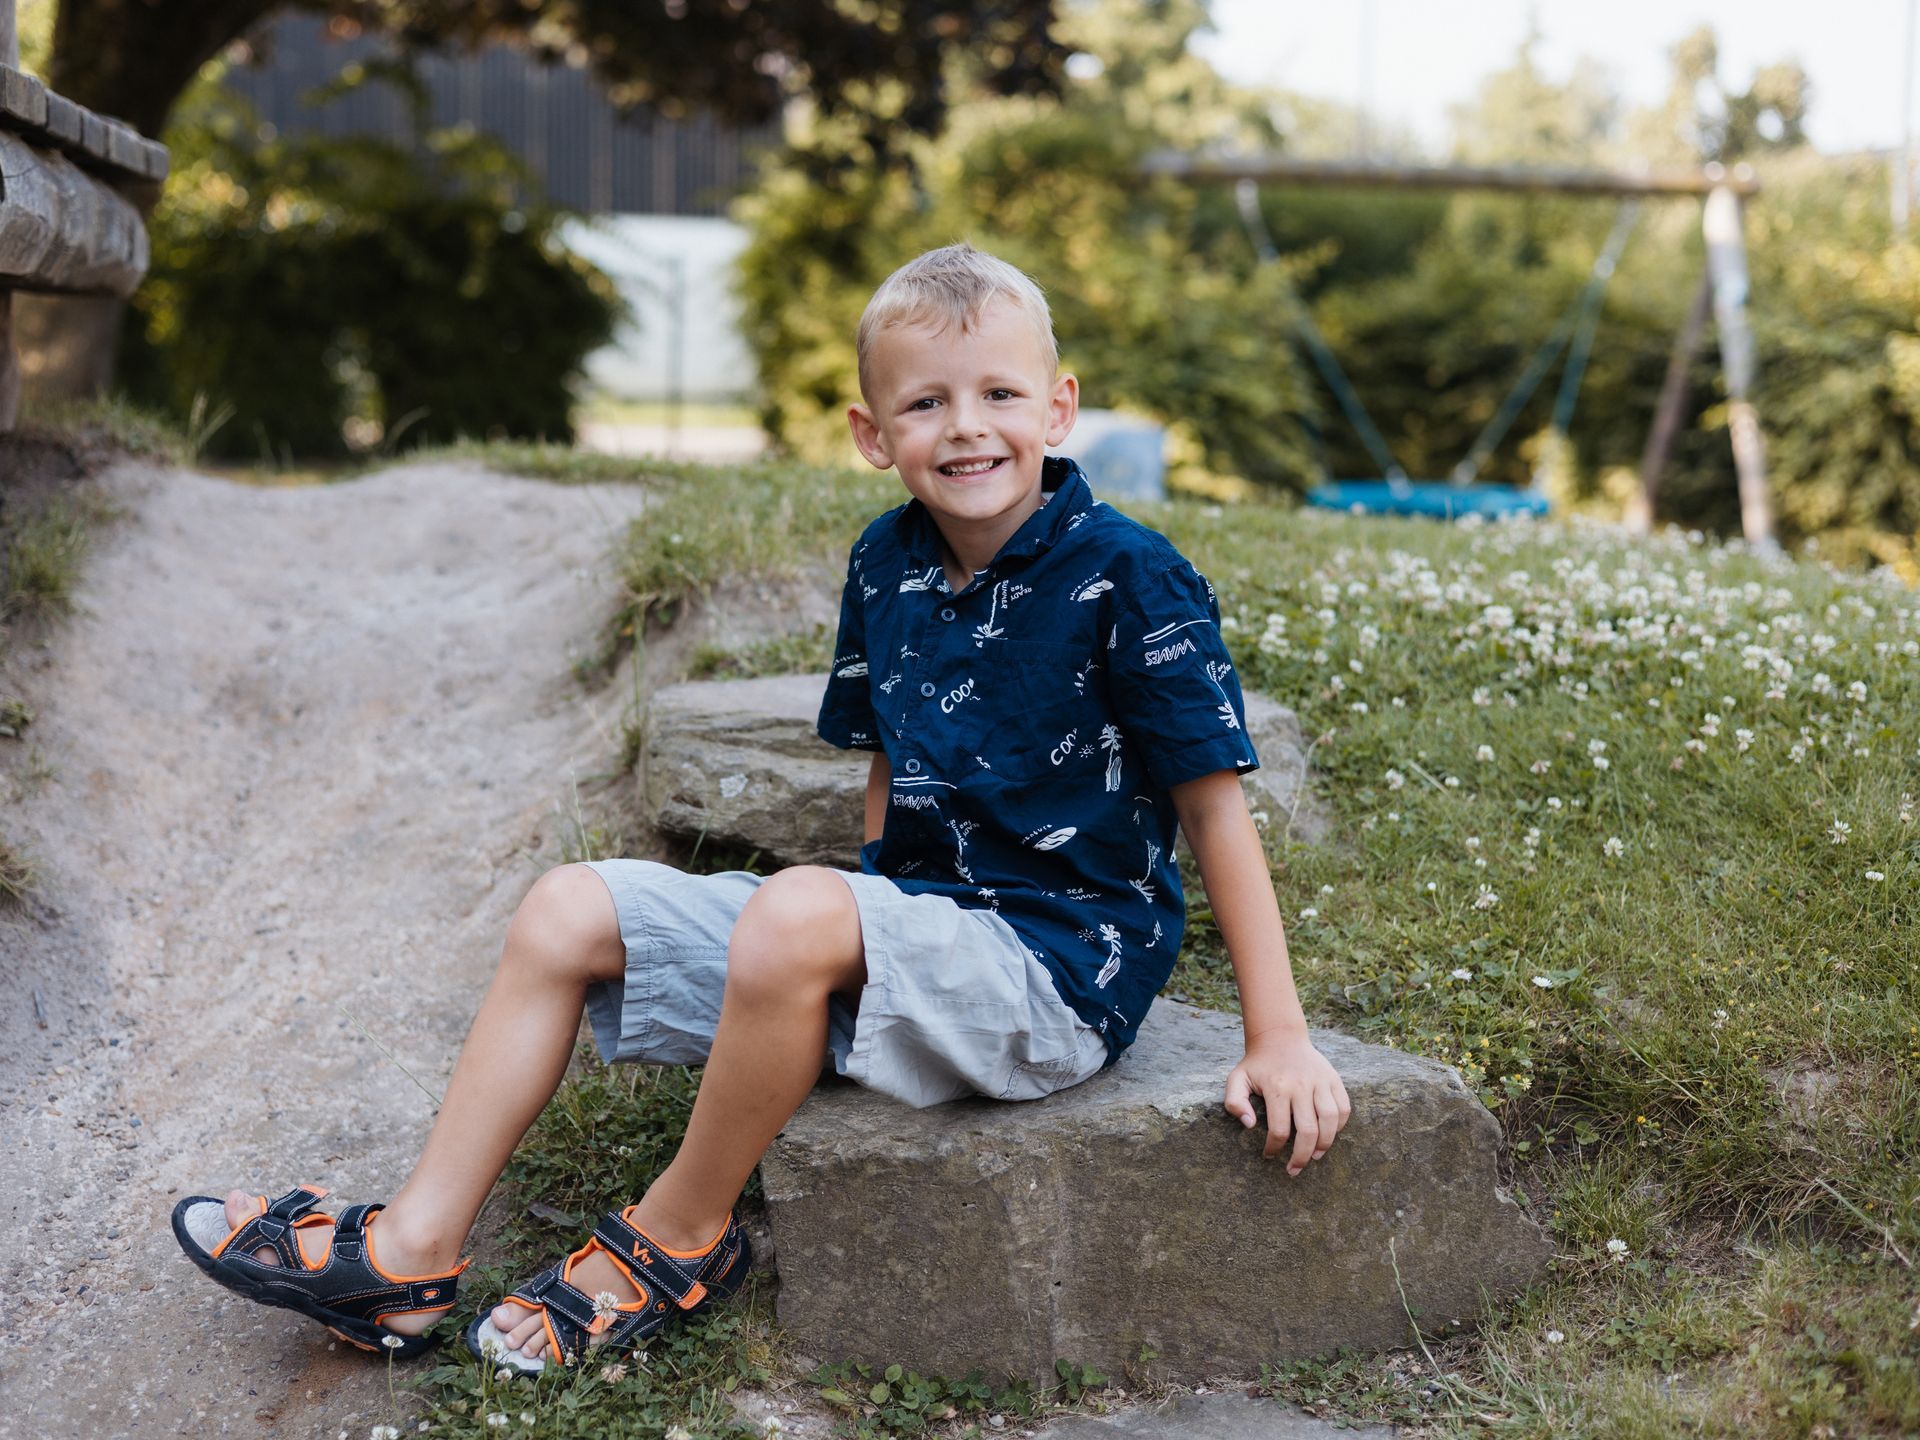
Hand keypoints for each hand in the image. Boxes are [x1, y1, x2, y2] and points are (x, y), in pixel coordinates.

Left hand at [1223, 1030, 1351, 1174]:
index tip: (1269, 1156)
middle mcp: (1301, 1085)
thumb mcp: (1237, 1079)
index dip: (1274, 1148)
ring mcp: (1320, 1081)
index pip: (1279, 1129)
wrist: (1280, 1036)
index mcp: (1277, 1088)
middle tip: (1294, 1169)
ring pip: (1331, 1120)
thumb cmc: (1257, 1064)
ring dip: (1325, 1144)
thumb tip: (1249, 1125)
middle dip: (1302, 1156)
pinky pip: (1344, 1107)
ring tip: (1316, 1157)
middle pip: (1308, 1130)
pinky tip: (1328, 1136)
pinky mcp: (1333, 1079)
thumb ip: (1234, 1102)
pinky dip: (1340, 1126)